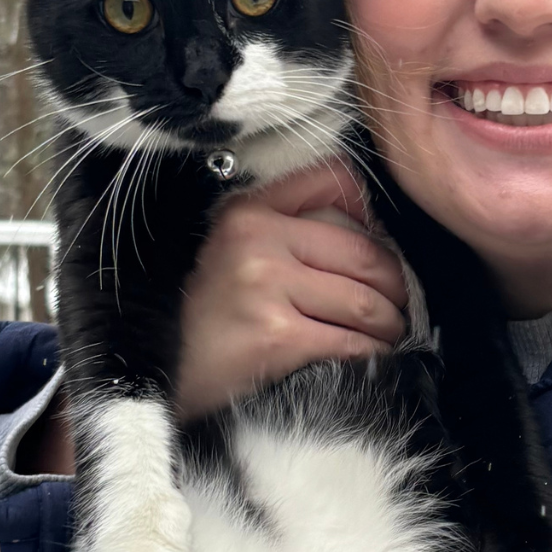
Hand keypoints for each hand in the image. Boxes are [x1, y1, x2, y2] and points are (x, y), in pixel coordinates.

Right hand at [175, 157, 408, 418]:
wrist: (152, 371)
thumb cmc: (201, 314)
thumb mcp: (229, 248)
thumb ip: (286, 225)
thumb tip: (367, 223)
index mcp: (247, 212)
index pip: (334, 180)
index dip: (371, 212)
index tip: (378, 243)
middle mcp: (257, 240)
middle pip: (364, 251)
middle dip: (395, 284)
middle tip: (399, 304)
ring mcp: (267, 288)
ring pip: (365, 301)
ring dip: (390, 324)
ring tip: (388, 333)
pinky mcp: (277, 337)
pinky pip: (352, 343)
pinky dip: (373, 353)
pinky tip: (373, 357)